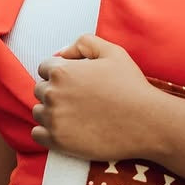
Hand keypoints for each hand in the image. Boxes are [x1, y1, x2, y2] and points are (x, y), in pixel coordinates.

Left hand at [31, 34, 160, 161]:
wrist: (146, 122)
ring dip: (51, 112)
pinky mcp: (58, 141)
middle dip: (55, 92)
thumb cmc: (131, 86)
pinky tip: (65, 129)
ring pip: (39, 112)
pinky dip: (46, 132)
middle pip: (40, 90)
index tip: (75, 83)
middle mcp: (53, 94)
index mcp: (62, 71)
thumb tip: (62, 53)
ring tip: (75, 115)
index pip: (45, 68)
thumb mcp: (113, 52)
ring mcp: (54, 119)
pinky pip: (37, 134)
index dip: (61, 73)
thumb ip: (84, 43)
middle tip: (78, 99)